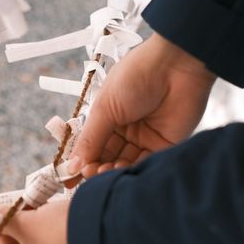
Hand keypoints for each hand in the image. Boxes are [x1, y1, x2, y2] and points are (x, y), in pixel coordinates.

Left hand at [0, 199, 94, 243]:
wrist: (108, 234)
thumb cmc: (61, 235)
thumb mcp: (28, 224)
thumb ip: (8, 221)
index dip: (6, 229)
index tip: (7, 210)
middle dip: (28, 227)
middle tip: (28, 205)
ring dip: (46, 229)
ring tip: (47, 208)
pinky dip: (64, 235)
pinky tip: (65, 219)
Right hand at [67, 33, 215, 178]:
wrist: (175, 65)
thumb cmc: (135, 76)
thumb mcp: (105, 107)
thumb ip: (90, 138)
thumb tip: (72, 166)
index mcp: (109, 115)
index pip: (92, 144)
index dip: (81, 160)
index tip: (68, 177)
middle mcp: (127, 128)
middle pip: (108, 156)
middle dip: (96, 167)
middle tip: (88, 174)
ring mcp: (146, 137)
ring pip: (126, 163)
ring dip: (113, 171)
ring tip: (103, 172)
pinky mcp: (166, 145)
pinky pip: (147, 163)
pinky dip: (133, 171)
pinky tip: (121, 171)